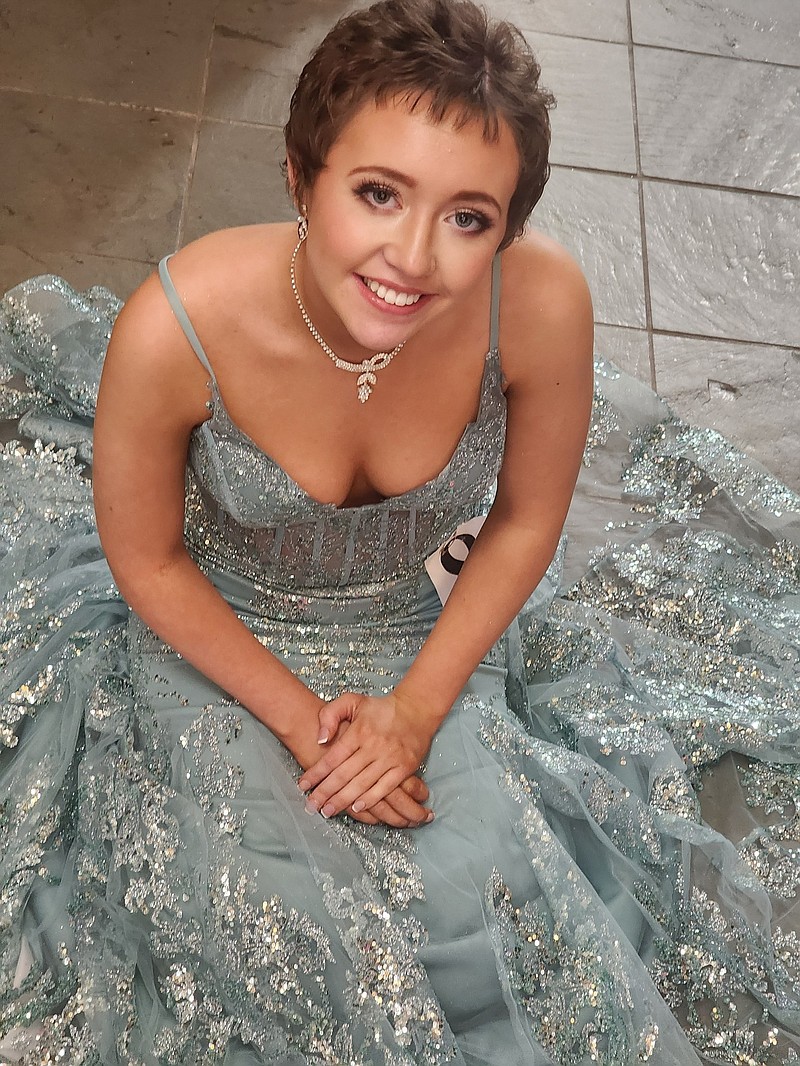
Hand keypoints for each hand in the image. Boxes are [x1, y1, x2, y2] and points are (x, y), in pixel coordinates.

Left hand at [298, 691, 433, 820]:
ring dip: (343, 800)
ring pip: (362, 784)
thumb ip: (330, 715)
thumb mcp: (352, 701)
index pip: (332, 757)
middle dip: (325, 792)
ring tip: (328, 810)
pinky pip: (384, 788)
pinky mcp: (404, 767)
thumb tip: (320, 739)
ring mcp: (390, 757)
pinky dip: (370, 800)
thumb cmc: (380, 708)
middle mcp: (373, 745)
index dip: (316, 773)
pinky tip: (356, 808)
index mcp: (358, 731)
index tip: (303, 785)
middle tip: (311, 806)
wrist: (416, 709)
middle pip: (344, 774)